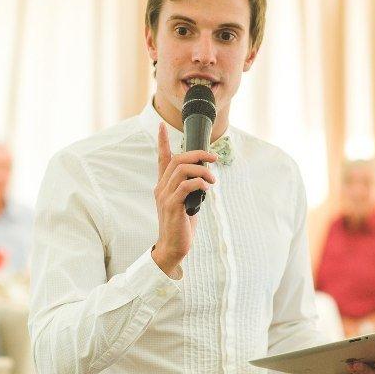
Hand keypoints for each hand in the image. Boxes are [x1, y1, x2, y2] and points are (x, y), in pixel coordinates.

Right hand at [152, 123, 216, 277]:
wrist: (173, 247)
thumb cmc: (181, 226)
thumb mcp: (185, 203)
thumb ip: (190, 189)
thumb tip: (204, 178)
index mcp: (163, 185)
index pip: (161, 158)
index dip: (161, 141)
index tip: (161, 126)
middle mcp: (161, 187)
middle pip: (177, 159)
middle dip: (198, 154)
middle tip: (214, 158)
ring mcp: (165, 196)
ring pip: (182, 170)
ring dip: (202, 170)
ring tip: (212, 180)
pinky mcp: (172, 206)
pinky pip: (186, 186)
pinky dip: (199, 183)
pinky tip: (206, 189)